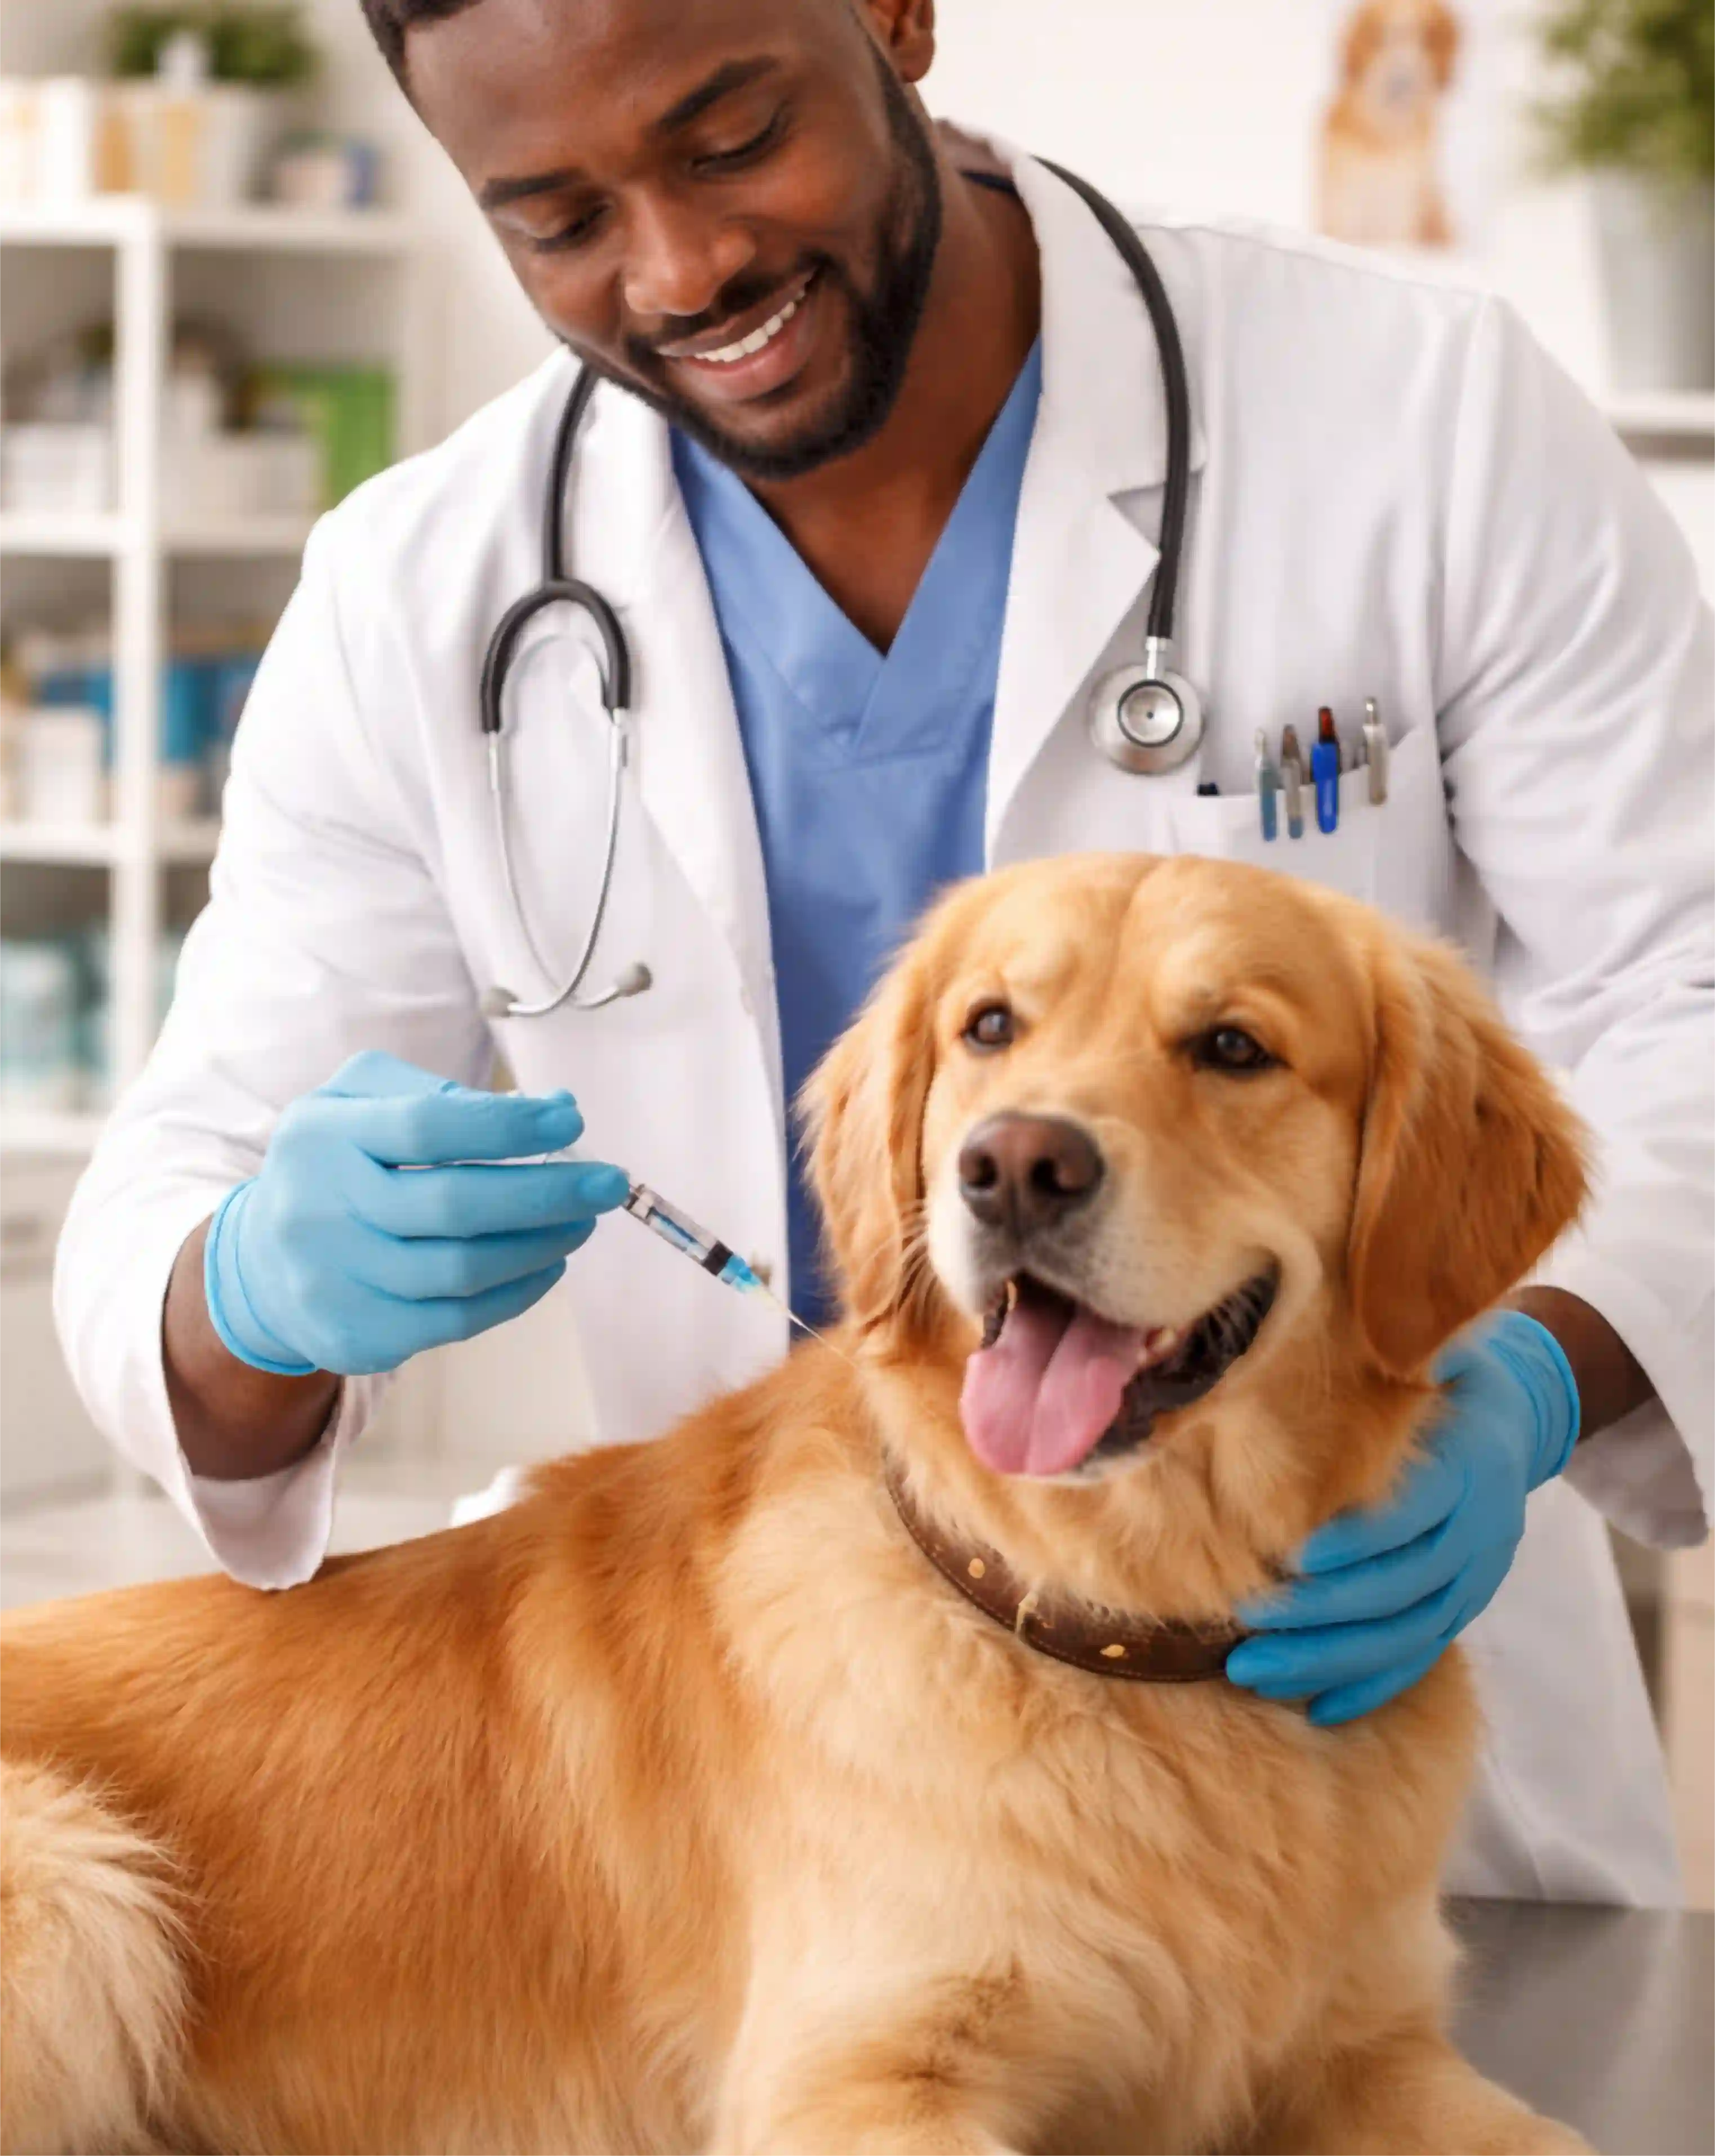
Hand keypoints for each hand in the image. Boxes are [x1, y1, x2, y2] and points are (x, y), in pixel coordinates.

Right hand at [203, 1051, 628, 1378]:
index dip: (508, 1127)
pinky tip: (549, 1264)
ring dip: (542, 1245)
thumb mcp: (363, 1101)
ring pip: (462, 1271)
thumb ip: (448, 1093)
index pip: (428, 1128)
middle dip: (546, 1194)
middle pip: (453, 1206)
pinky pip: (458, 1321)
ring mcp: (334, 1279)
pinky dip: (518, 1292)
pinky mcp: (357, 1335)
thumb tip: (556, 1110)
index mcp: (323, 1135)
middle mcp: (319, 1208)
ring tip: (581, 1222)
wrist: (261, 1262)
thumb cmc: (339, 1163)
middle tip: (609, 1182)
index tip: (570, 1124)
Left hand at [1226, 1312, 1579, 1726]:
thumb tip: (1367, 1322)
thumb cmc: (1447, 1371)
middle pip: (1406, 1586)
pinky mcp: (1466, 1604)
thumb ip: (1401, 1343)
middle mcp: (1481, 1527)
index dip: (1363, 1539)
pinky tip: (1318, 1708)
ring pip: (1409, 1633)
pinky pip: (1423, 1656)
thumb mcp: (1436, 1344)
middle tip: (1246, 1621)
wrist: (1518, 1413)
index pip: (1418, 1513)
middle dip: (1325, 1612)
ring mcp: (1477, 1574)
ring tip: (1250, 1671)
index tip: (1298, 1557)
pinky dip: (1373, 1685)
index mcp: (1470, 1463)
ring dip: (1331, 1659)